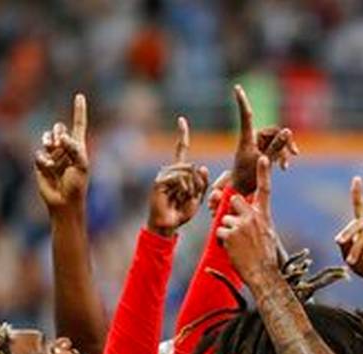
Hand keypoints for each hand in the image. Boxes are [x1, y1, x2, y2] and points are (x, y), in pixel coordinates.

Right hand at [34, 93, 89, 210]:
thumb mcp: (81, 165)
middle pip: (58, 129)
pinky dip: (44, 160)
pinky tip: (49, 169)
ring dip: (50, 145)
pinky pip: (39, 153)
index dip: (79, 110)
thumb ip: (74, 149)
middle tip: (60, 142)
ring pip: (47, 138)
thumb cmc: (77, 185)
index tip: (79, 96)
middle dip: (58, 133)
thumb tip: (62, 135)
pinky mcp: (41, 162)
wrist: (64, 202)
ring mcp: (53, 155)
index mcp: (78, 148)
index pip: (78, 125)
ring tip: (54, 158)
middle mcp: (65, 149)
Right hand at [147, 117, 209, 236]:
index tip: (181, 120)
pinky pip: (180, 178)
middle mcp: (170, 170)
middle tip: (190, 197)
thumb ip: (202, 182)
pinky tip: (177, 197)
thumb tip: (201, 166)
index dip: (182, 135)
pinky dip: (184, 189)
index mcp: (179, 171)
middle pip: (193, 167)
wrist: (168, 224)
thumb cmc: (181, 212)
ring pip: (188, 172)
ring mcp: (164, 175)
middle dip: (198, 185)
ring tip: (182, 198)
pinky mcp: (160, 181)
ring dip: (191, 188)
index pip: (181, 150)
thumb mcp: (197, 197)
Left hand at [217, 156, 278, 280]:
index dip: (263, 173)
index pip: (265, 190)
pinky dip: (223, 241)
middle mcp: (253, 217)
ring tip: (238, 245)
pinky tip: (233, 249)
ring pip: (224, 219)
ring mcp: (241, 225)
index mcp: (264, 216)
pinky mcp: (230, 234)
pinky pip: (219, 232)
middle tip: (238, 227)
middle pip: (233, 200)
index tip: (263, 158)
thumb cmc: (264, 256)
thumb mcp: (266, 234)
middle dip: (231, 210)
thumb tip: (246, 215)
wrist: (263, 273)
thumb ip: (256, 221)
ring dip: (227, 231)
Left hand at [231, 85, 298, 195]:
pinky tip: (284, 167)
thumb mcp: (264, 162)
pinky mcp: (264, 152)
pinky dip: (282, 157)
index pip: (246, 116)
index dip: (242, 102)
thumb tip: (288, 131)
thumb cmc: (247, 177)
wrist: (242, 191)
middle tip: (295, 154)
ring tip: (284, 167)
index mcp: (247, 139)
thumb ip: (276, 147)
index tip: (236, 88)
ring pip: (278, 141)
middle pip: (273, 131)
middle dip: (284, 143)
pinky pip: (277, 149)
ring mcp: (259, 145)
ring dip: (284, 153)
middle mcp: (253, 139)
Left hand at [334, 177, 362, 290]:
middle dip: (347, 232)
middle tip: (339, 243)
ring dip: (357, 248)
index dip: (358, 193)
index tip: (357, 179)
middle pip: (359, 223)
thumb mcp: (348, 256)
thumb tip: (340, 239)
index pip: (360, 207)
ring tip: (352, 261)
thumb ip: (344, 246)